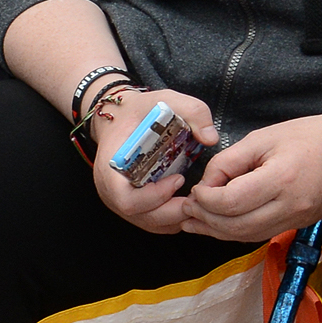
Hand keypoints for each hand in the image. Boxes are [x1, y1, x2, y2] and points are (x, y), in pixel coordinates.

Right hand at [85, 85, 220, 231]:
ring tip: (198, 199)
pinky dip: (174, 218)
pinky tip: (190, 203)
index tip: (179, 179)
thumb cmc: (142, 112)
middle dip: (174, 211)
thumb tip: (211, 137)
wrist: (121, 119)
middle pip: (141, 216)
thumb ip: (192, 111)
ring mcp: (120, 202)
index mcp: (110, 168)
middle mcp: (111, 191)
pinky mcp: (133, 206)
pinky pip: (154, 222)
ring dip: (177, 217)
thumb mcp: (166, 99)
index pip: (125, 199)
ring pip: (150, 223)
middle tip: (199, 196)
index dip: (154, 197)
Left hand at [180, 111, 321, 241]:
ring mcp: (297, 219)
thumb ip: (230, 161)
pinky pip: (261, 235)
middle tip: (188, 208)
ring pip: (247, 236)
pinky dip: (237, 232)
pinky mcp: (300, 223)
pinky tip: (221, 225)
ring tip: (196, 222)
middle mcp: (291, 205)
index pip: (231, 201)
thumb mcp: (264, 137)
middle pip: (236, 226)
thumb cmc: (311, 135)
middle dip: (206, 219)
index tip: (196, 190)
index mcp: (282, 178)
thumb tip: (208, 183)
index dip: (206, 199)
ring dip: (217, 232)